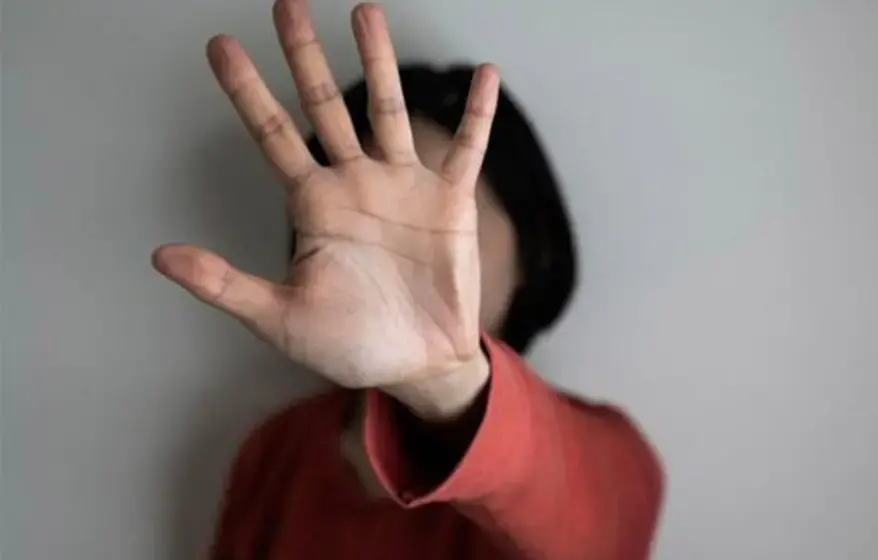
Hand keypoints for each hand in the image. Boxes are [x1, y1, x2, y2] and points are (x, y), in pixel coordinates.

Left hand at [152, 1, 498, 395]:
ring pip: (389, 111)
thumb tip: (161, 255)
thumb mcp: (281, 319)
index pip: (273, 136)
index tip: (219, 46)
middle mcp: (355, 183)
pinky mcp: (450, 202)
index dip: (246, 92)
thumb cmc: (350, 344)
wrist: (418, 365)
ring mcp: (404, 187)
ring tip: (364, 13)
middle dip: (304, 56)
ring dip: (379, 63)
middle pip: (325, 106)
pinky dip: (479, 114)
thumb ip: (226, 285)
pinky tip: (485, 75)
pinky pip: (468, 149)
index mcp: (314, 206)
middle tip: (286, 4)